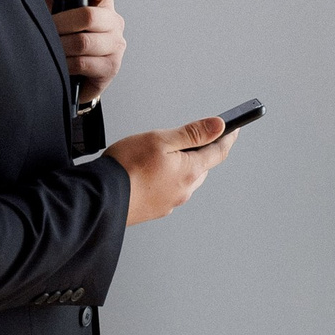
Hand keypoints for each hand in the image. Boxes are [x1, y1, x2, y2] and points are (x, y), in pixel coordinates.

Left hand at [43, 0, 125, 102]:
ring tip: (52, 48)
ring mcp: (116, 45)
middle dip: (60, 24)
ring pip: (84, 41)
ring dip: (60, 46)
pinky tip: (61, 65)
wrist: (65, 74)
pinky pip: (83, 62)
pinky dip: (66, 64)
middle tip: (48, 30)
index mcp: (102, 2)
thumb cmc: (60, 38)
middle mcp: (114, 22)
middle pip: (89, 15)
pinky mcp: (111, 67)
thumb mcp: (53, 6)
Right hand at [108, 118, 233, 222]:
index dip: (227, 138)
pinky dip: (168, 179)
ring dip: (183, 167)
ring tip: (164, 154)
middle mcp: (184, 190)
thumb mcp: (161, 140)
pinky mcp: (155, 209)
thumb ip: (192, 133)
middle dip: (202, 152)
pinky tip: (151, 173)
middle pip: (202, 167)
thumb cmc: (126, 167)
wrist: (100, 198)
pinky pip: (169, 190)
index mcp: (190, 171)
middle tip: (193, 138)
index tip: (234, 129)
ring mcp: (170, 201)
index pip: (218, 152)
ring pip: (186, 180)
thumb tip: (218, 126)